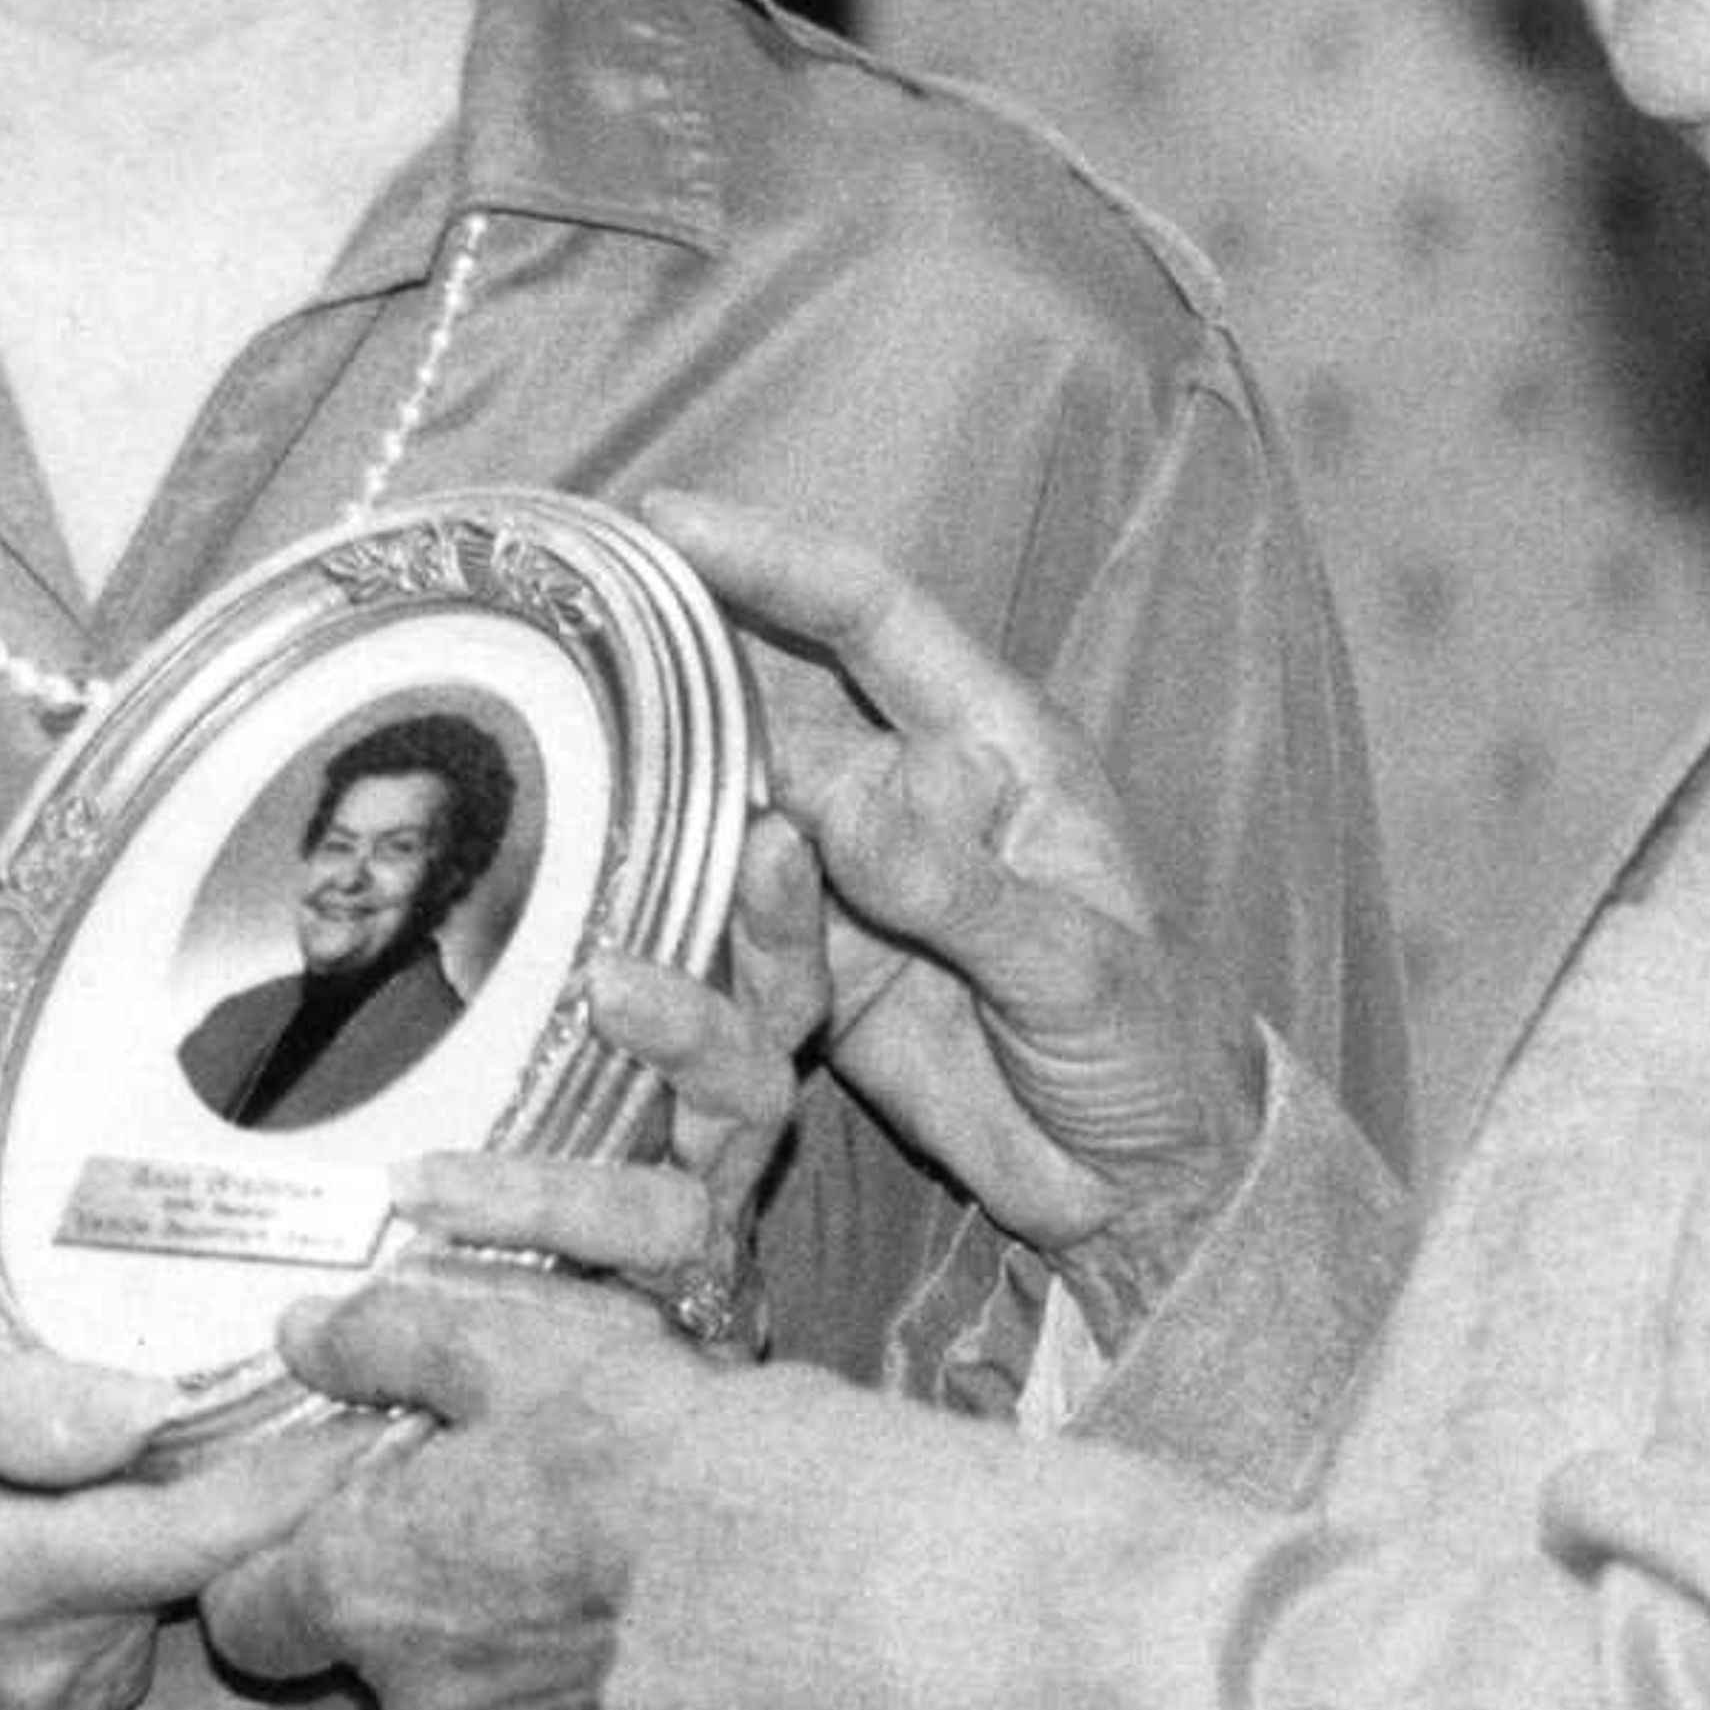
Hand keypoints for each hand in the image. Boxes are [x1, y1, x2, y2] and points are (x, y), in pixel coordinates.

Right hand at [0, 1333, 364, 1709]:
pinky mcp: (40, 1690)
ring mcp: (41, 1690)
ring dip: (211, 1498)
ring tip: (235, 1396)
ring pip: (178, 1581)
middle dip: (275, 1468)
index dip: (298, 1475)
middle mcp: (33, 1662)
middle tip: (340, 1362)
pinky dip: (157, 1533)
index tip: (386, 1405)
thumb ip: (9, 1405)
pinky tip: (136, 1468)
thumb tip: (148, 1406)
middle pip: (206, 1560)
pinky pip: (138, 1601)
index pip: (194, 1539)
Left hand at [204, 1264, 708, 1709]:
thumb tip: (303, 1332)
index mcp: (359, 1581)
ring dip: (480, 1605)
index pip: (242, 1610)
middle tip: (469, 1480)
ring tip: (560, 1522)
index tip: (322, 1498)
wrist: (786, 1581)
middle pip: (355, 1634)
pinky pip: (533, 1703)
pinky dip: (553, 1651)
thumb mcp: (504, 1343)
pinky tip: (613, 1586)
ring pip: (448, 1669)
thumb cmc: (632, 1448)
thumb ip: (385, 1336)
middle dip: (395, 1566)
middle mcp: (410, 1681)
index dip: (267, 1554)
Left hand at [394, 814, 828, 1346]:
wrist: (633, 1368)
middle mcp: (730, 1155)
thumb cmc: (603, 1158)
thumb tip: (633, 858)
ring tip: (418, 1183)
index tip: (770, 837)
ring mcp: (695, 1249)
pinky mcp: (651, 1343)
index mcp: (731, 1070)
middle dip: (689, 1025)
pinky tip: (408, 1295)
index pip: (780, 979)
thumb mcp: (606, 1050)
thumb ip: (605, 967)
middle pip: (749, 1081)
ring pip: (658, 1219)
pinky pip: (591, 1329)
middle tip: (608, 980)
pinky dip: (505, 1309)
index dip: (783, 917)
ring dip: (540, 1195)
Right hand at [644, 488, 1266, 1337]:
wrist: (1146, 1188)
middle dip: (676, 665)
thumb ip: (948, 886)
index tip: (663, 520)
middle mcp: (909, 795)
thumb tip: (820, 806)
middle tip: (559, 637)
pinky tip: (615, 930)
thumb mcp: (1071, 963)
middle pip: (775, 701)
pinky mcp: (820, 977)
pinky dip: (682, 929)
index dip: (770, 558)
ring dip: (665, 806)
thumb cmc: (1151, 1045)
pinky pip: (731, 936)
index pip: (869, 614)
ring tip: (568, 793)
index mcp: (991, 746)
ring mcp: (856, 885)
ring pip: (734, 816)